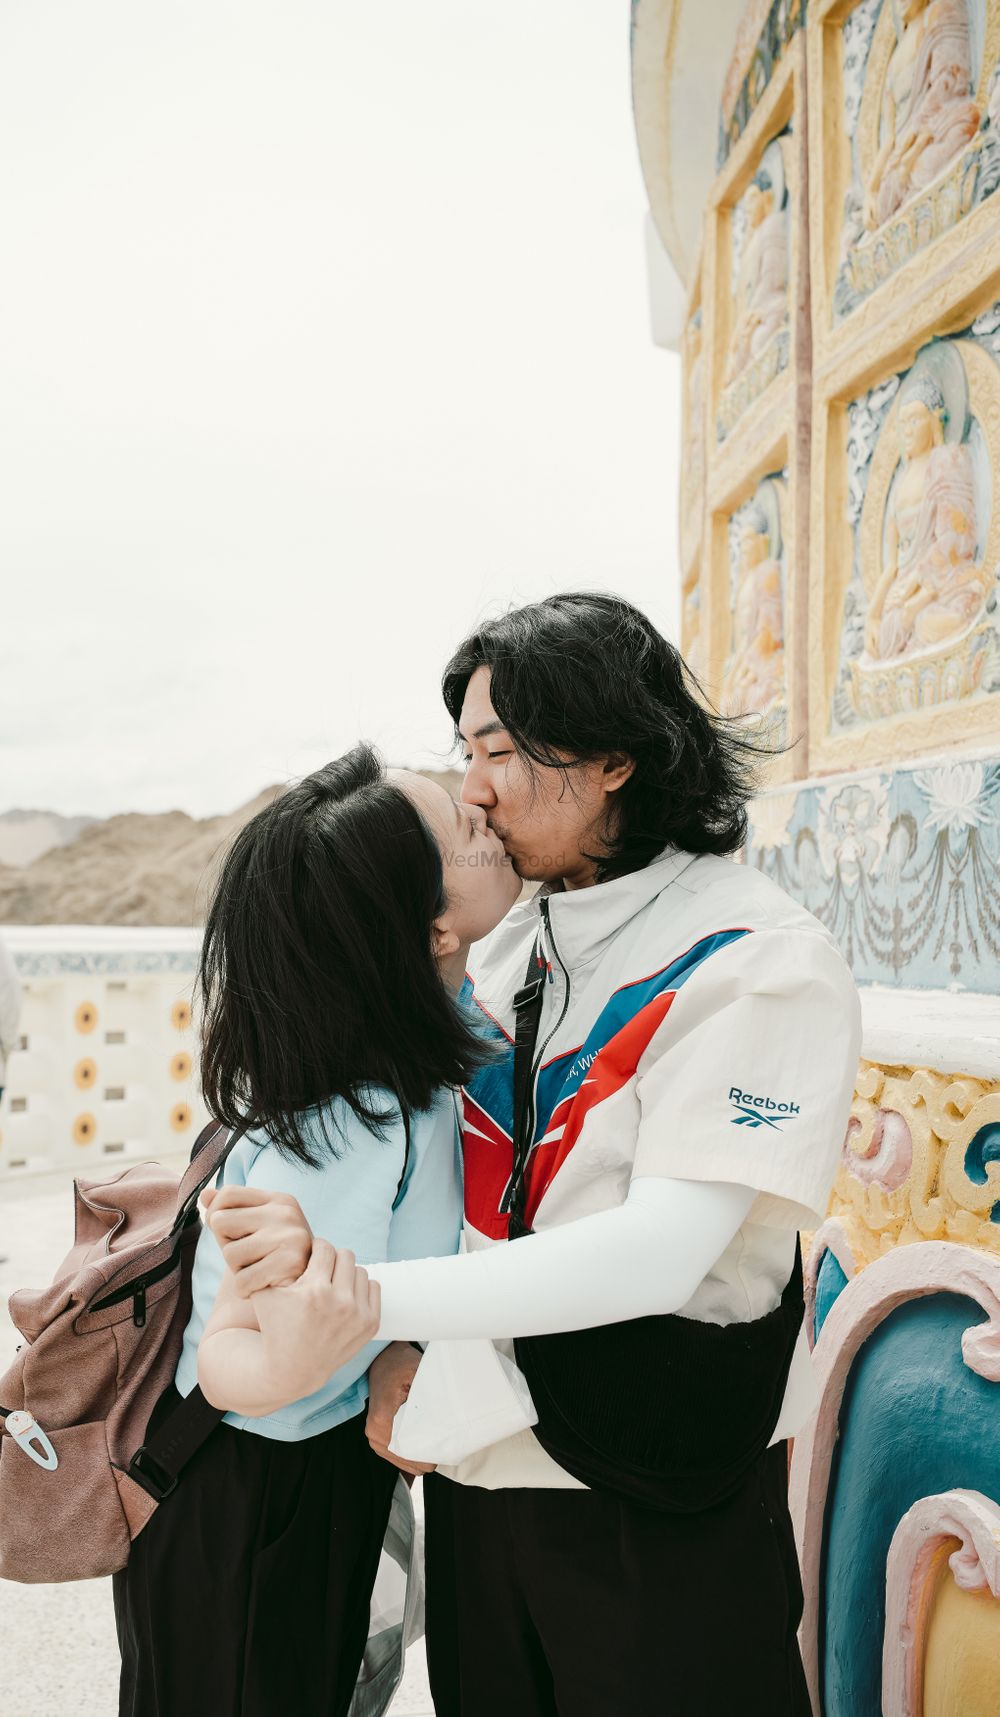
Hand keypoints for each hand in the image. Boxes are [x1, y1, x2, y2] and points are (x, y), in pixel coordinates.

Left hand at [202, 1184, 312, 1296]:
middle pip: (221, 1221)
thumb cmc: (273, 1258)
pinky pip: (241, 1280)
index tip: (230, 1233)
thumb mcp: (254, 1228)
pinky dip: (245, 1290)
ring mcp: (290, 1237)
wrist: (303, 1295)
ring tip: (260, 1271)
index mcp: (279, 1200)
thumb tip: (204, 1194)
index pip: (228, 1193)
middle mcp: (286, 1213)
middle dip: (227, 1245)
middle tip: (251, 1257)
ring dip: (238, 1270)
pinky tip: (262, 1287)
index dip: (217, 1214)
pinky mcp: (289, 1264)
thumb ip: (230, 1210)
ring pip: (229, 1254)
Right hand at [250, 1240, 380, 1404]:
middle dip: (331, 1259)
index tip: (310, 1258)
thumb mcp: (262, 1294)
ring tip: (330, 1286)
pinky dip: (359, 1288)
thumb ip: (267, 1263)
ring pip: (360, 1270)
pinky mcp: (371, 1324)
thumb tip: (276, 1237)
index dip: (315, 1249)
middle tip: (320, 1271)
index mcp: (315, 1291)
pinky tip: (343, 1297)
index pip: (325, 1247)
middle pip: (345, 1254)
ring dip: (345, 1274)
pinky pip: (373, 1286)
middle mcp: (340, 1302)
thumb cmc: (275, 1327)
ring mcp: (358, 1315)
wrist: (293, 1370)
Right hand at [365, 1342, 435, 1476]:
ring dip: (421, 1453)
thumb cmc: (400, 1365)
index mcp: (382, 1420)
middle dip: (428, 1452)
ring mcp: (374, 1440)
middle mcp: (374, 1434)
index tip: (446, 1441)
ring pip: (406, 1462)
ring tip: (434, 1436)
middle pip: (410, 1461)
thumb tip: (445, 1420)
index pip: (412, 1452)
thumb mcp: (417, 1373)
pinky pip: (401, 1458)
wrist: (383, 1360)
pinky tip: (424, 1439)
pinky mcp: (378, 1441)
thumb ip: (428, 1397)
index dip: (432, 1450)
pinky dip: (414, 1452)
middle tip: (443, 1436)